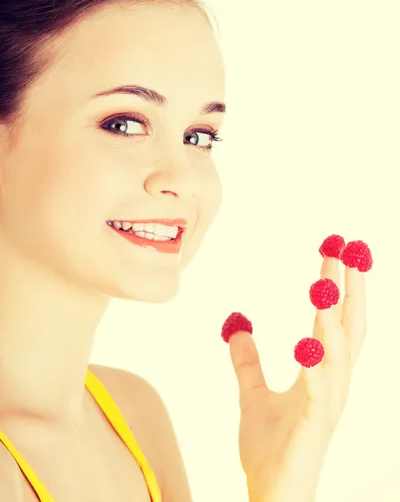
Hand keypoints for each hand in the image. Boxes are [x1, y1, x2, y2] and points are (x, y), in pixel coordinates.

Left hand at [228, 251, 366, 501]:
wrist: (271, 494)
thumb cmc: (271, 449)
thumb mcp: (252, 396)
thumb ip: (248, 363)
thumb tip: (237, 327)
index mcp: (322, 375)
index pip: (335, 322)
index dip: (339, 289)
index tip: (336, 254)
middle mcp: (333, 385)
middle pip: (348, 329)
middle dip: (348, 290)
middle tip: (345, 250)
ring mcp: (326, 406)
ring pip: (339, 356)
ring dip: (334, 320)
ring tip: (326, 287)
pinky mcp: (313, 427)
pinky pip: (320, 392)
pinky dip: (318, 366)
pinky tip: (310, 343)